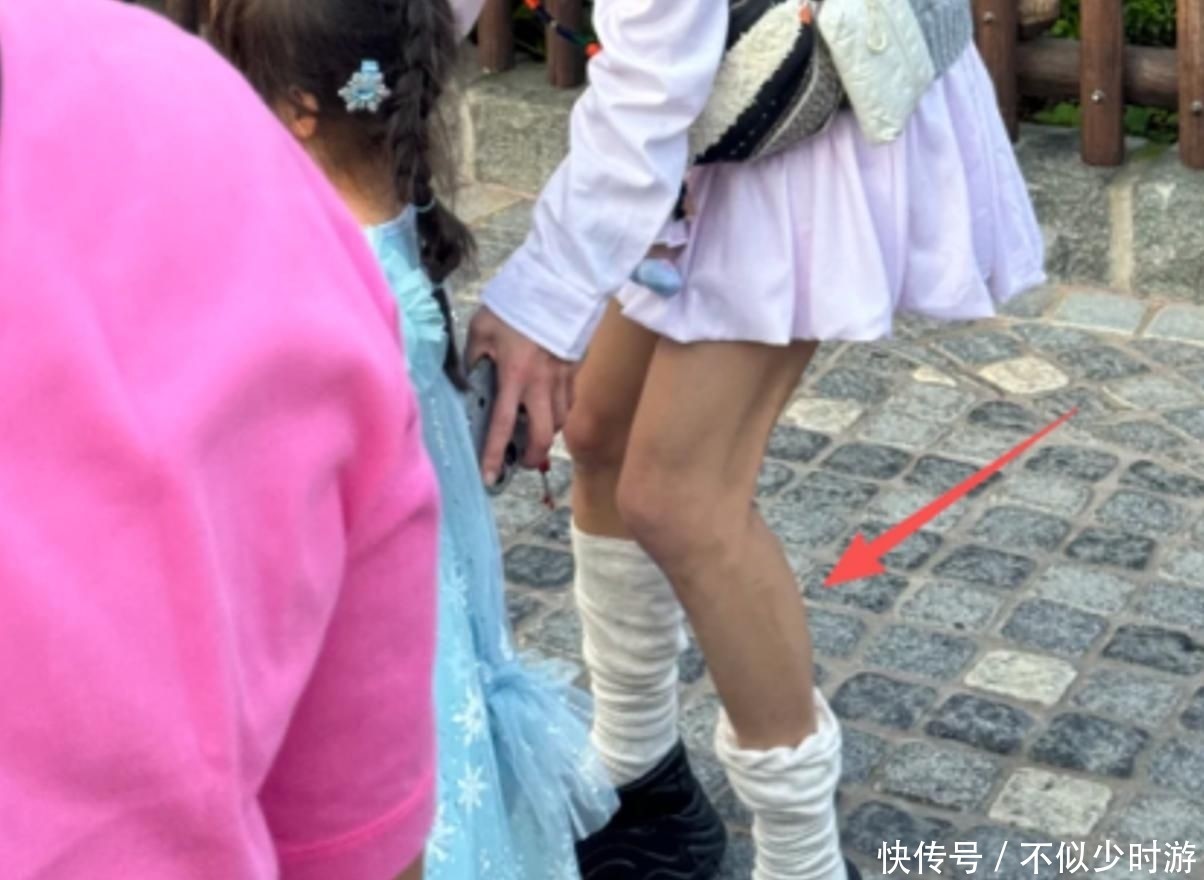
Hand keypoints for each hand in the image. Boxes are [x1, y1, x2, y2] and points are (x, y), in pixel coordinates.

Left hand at [465, 306, 574, 483]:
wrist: (558, 284)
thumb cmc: (515, 305)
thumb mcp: (481, 330)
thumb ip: (473, 360)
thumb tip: (469, 382)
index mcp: (514, 376)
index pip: (502, 426)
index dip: (493, 455)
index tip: (488, 477)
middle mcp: (541, 384)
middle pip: (544, 437)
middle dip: (532, 456)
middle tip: (520, 460)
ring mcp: (562, 379)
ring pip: (560, 423)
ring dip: (547, 434)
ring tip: (533, 434)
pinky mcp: (575, 370)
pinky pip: (569, 402)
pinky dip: (559, 413)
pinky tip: (547, 408)